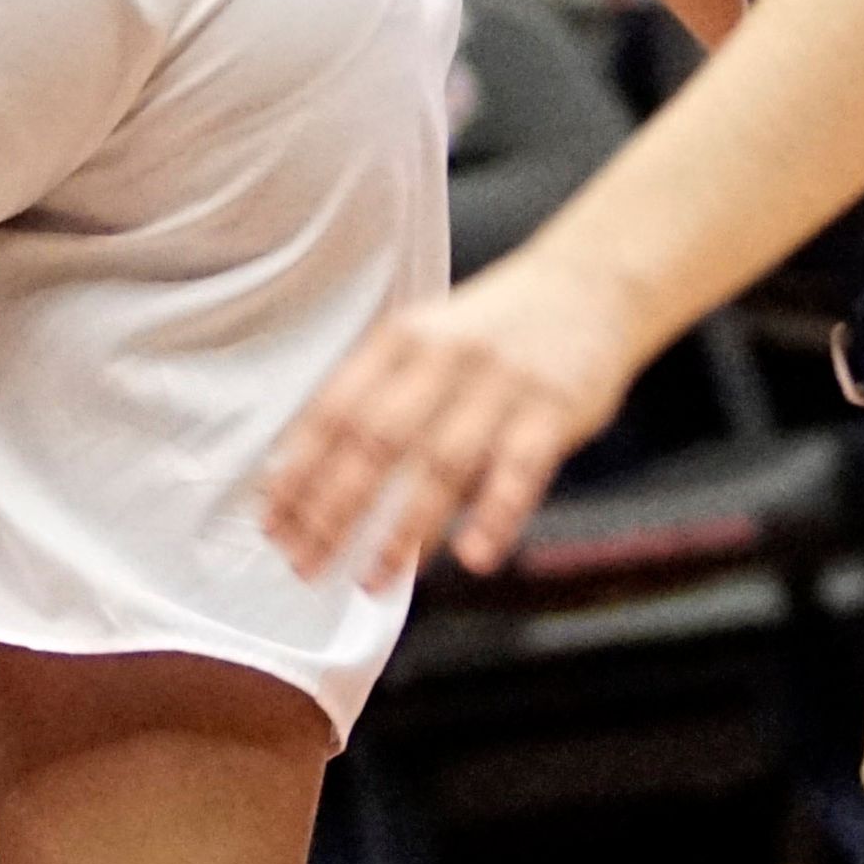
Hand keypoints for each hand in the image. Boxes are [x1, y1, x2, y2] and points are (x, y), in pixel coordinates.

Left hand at [260, 241, 645, 586]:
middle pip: (377, 440)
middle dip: (335, 508)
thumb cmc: (490, 331)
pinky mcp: (555, 409)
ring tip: (372, 578)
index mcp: (401, 340)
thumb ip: (374, 395)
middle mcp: (445, 358)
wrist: (589, 285)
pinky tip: (473, 556)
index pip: (335, 411)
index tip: (273, 524)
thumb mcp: (424, 341)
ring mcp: (502, 384)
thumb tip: (305, 473)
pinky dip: (496, 515)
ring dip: (403, 528)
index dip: (299, 471)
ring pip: (443, 462)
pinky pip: (522, 470)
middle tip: (307, 563)